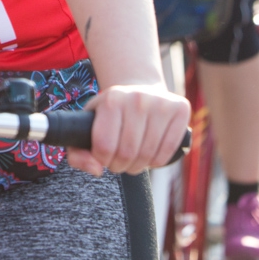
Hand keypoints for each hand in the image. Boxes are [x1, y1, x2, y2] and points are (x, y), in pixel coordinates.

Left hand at [68, 82, 189, 175]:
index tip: (104, 156)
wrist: (140, 89)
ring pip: (148, 156)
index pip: (104, 146)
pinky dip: (157, 161)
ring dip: (138, 166)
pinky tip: (149, 153)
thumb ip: (78, 152)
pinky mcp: (180, 109)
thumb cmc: (111, 113)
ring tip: (133, 158)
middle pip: (127, 154)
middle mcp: (137, 98)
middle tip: (119, 160)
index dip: (103, 160)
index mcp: (111, 100)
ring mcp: (161, 103)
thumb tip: (96, 169)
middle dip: (120, 165)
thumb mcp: (88, 124)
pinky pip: (168, 151)